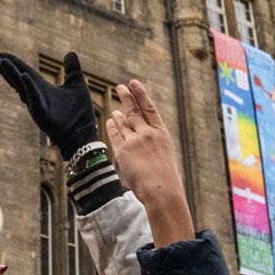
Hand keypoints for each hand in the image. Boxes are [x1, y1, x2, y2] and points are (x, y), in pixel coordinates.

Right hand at [0, 52, 99, 155]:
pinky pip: (35, 100)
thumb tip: (70, 53)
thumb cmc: (79, 114)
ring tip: (2, 61)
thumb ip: (72, 70)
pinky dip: (29, 88)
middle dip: (1, 67)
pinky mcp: (43, 115)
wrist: (83, 137)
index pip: (22, 71)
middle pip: (15, 77)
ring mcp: (37, 106)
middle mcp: (34, 95)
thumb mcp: (77, 84)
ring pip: (21, 87)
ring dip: (12, 73)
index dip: (11, 62)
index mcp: (40, 87)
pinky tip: (25, 77)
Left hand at [106, 81, 193, 245]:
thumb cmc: (165, 180)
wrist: (161, 190)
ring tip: (115, 107)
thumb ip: (153, 145)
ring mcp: (135, 141)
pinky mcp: (123, 150)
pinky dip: (112, 126)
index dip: (141, 94)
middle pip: (134, 111)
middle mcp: (148, 133)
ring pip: (124, 123)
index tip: (135, 83)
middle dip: (127, 97)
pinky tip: (110, 121)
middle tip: (121, 87)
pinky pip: (115, 135)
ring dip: (118, 114)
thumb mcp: (165, 157)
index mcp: (162, 134)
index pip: (150, 109)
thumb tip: (139, 140)